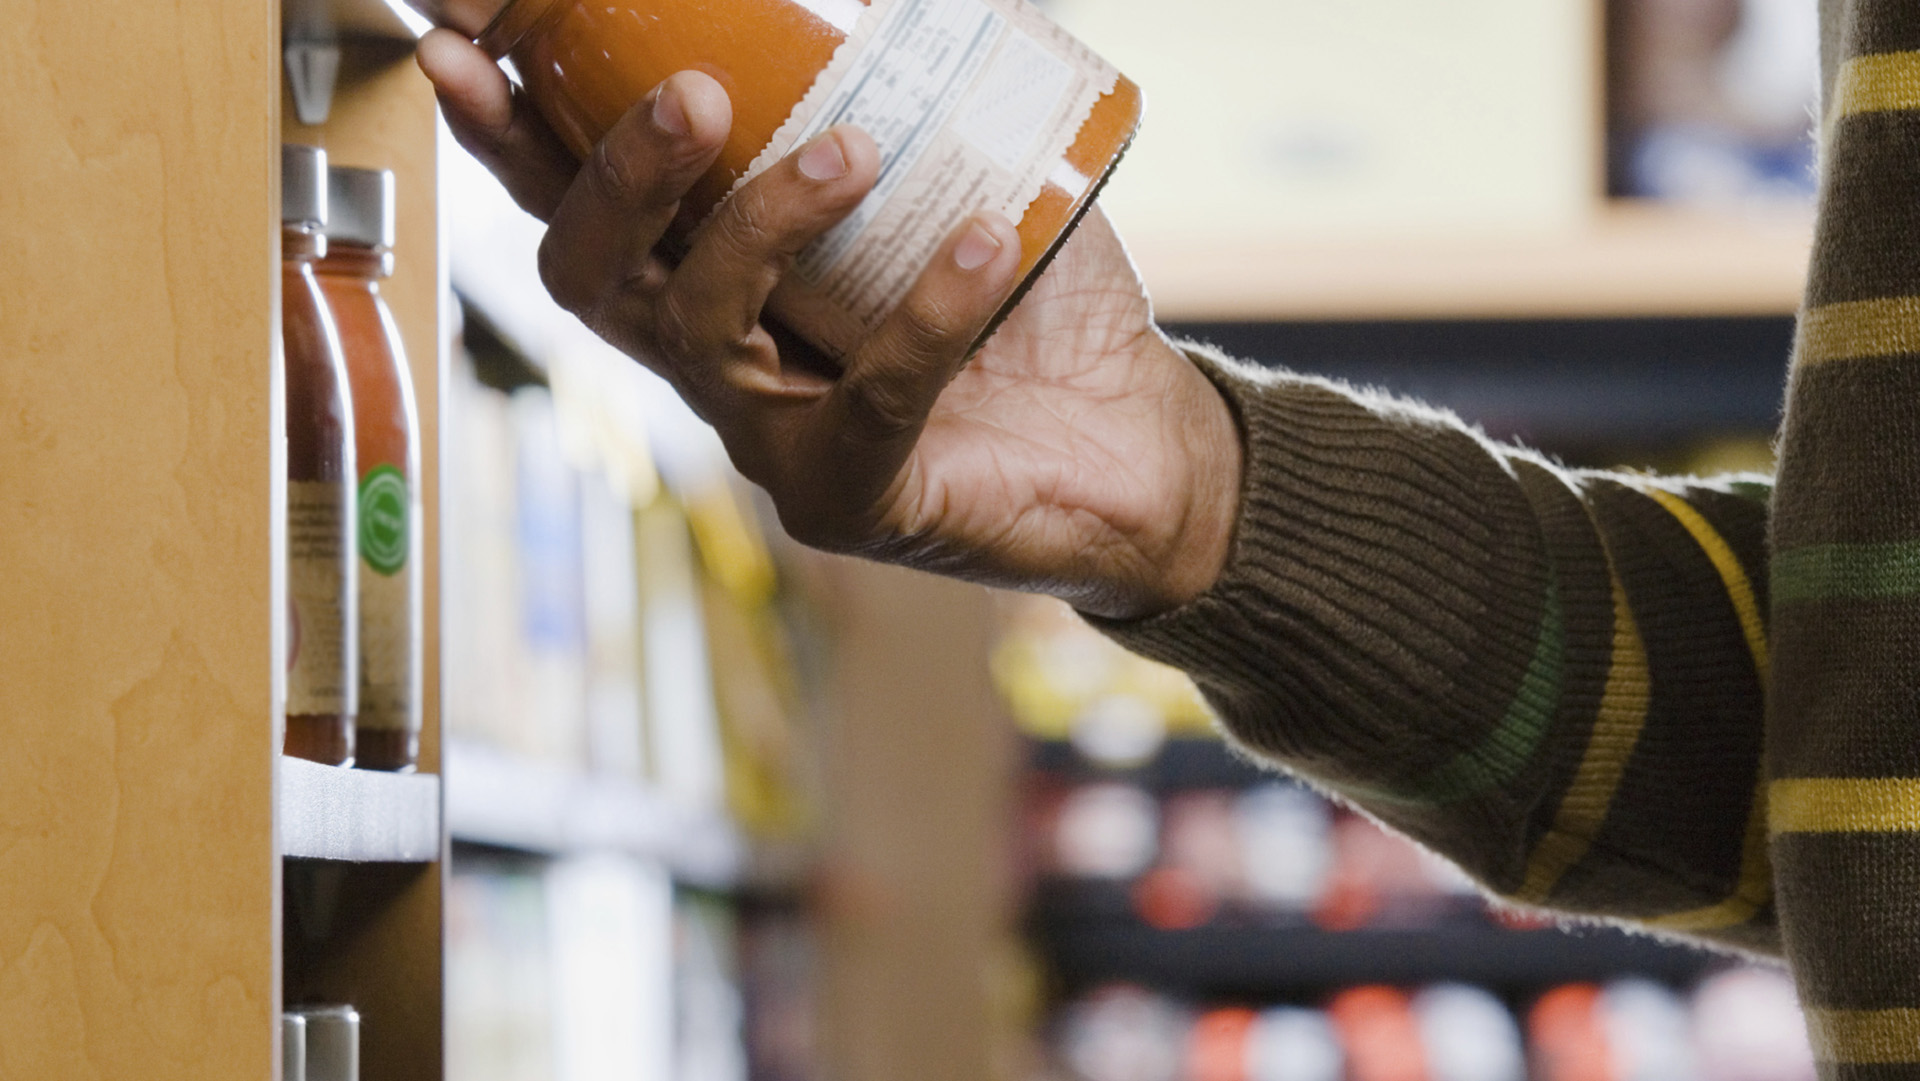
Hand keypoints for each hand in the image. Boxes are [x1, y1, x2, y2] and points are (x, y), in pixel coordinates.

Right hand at [418, 30, 1241, 618]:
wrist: (1140, 434)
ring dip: (760, 227)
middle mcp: (718, 358)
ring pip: (699, 333)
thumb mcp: (955, 167)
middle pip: (591, 277)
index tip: (465, 48)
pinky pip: (869, 403)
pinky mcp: (851, 497)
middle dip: (616, 179)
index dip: (512, 133)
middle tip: (686, 97)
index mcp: (714, 274)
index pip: (581, 202)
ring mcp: (773, 437)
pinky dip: (926, 319)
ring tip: (852, 152)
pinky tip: (986, 249)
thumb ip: (894, 83)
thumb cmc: (1039, 295)